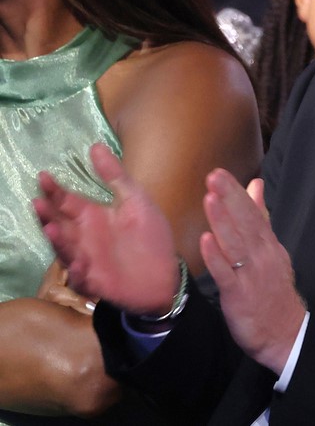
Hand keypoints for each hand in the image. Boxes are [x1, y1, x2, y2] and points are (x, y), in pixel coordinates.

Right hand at [33, 144, 179, 315]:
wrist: (164, 275)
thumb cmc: (149, 237)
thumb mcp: (136, 201)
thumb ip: (116, 176)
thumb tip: (95, 145)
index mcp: (92, 216)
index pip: (66, 201)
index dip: (54, 189)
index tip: (44, 175)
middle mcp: (83, 237)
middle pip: (58, 224)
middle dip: (47, 214)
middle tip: (38, 202)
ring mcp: (86, 260)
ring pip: (65, 250)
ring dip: (58, 241)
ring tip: (51, 228)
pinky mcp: (95, 281)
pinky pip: (81, 278)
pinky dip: (77, 272)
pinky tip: (78, 264)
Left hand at [200, 171, 305, 374]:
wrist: (285, 333)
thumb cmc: (273, 291)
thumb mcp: (271, 251)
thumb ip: (261, 218)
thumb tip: (255, 186)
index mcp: (269, 246)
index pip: (253, 213)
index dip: (237, 193)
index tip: (220, 174)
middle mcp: (262, 256)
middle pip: (246, 223)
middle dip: (229, 199)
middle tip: (214, 176)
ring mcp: (251, 275)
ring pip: (236, 244)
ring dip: (223, 221)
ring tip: (210, 199)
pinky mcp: (239, 295)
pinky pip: (227, 274)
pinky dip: (216, 257)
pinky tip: (206, 241)